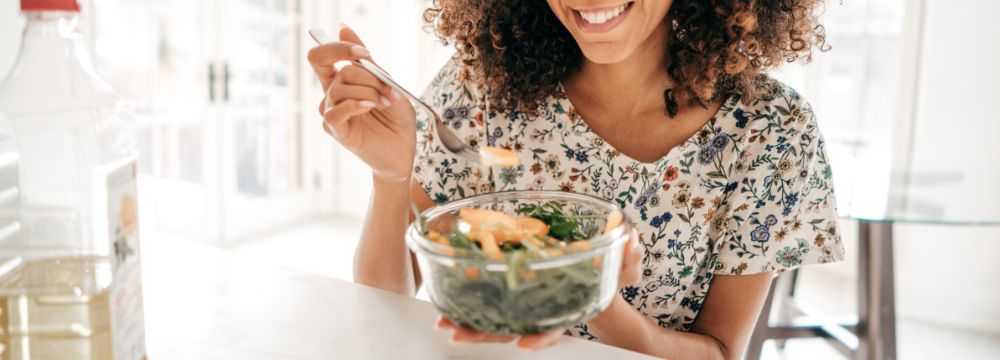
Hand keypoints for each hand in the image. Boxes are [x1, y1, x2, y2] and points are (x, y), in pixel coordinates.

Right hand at [307, 25, 416, 182]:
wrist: (404, 151)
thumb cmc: (396, 119)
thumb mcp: (387, 84)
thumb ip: (367, 61)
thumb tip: (343, 28)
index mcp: (341, 82)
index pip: (321, 57)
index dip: (339, 48)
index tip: (364, 54)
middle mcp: (332, 96)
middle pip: (339, 72)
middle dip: (370, 77)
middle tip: (390, 90)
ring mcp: (332, 114)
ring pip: (340, 89)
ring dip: (369, 92)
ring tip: (386, 103)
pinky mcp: (336, 131)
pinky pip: (334, 112)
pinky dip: (355, 104)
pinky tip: (370, 107)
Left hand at [434, 230, 642, 350]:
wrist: (595, 268)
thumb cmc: (607, 266)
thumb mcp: (622, 262)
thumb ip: (628, 256)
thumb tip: (632, 240)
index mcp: (568, 305)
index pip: (555, 326)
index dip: (541, 335)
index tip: (525, 344)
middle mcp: (544, 308)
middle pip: (513, 327)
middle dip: (485, 334)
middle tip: (458, 334)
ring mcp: (526, 300)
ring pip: (495, 317)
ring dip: (468, 321)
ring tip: (444, 322)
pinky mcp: (512, 286)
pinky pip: (488, 296)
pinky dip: (468, 298)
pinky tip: (447, 299)